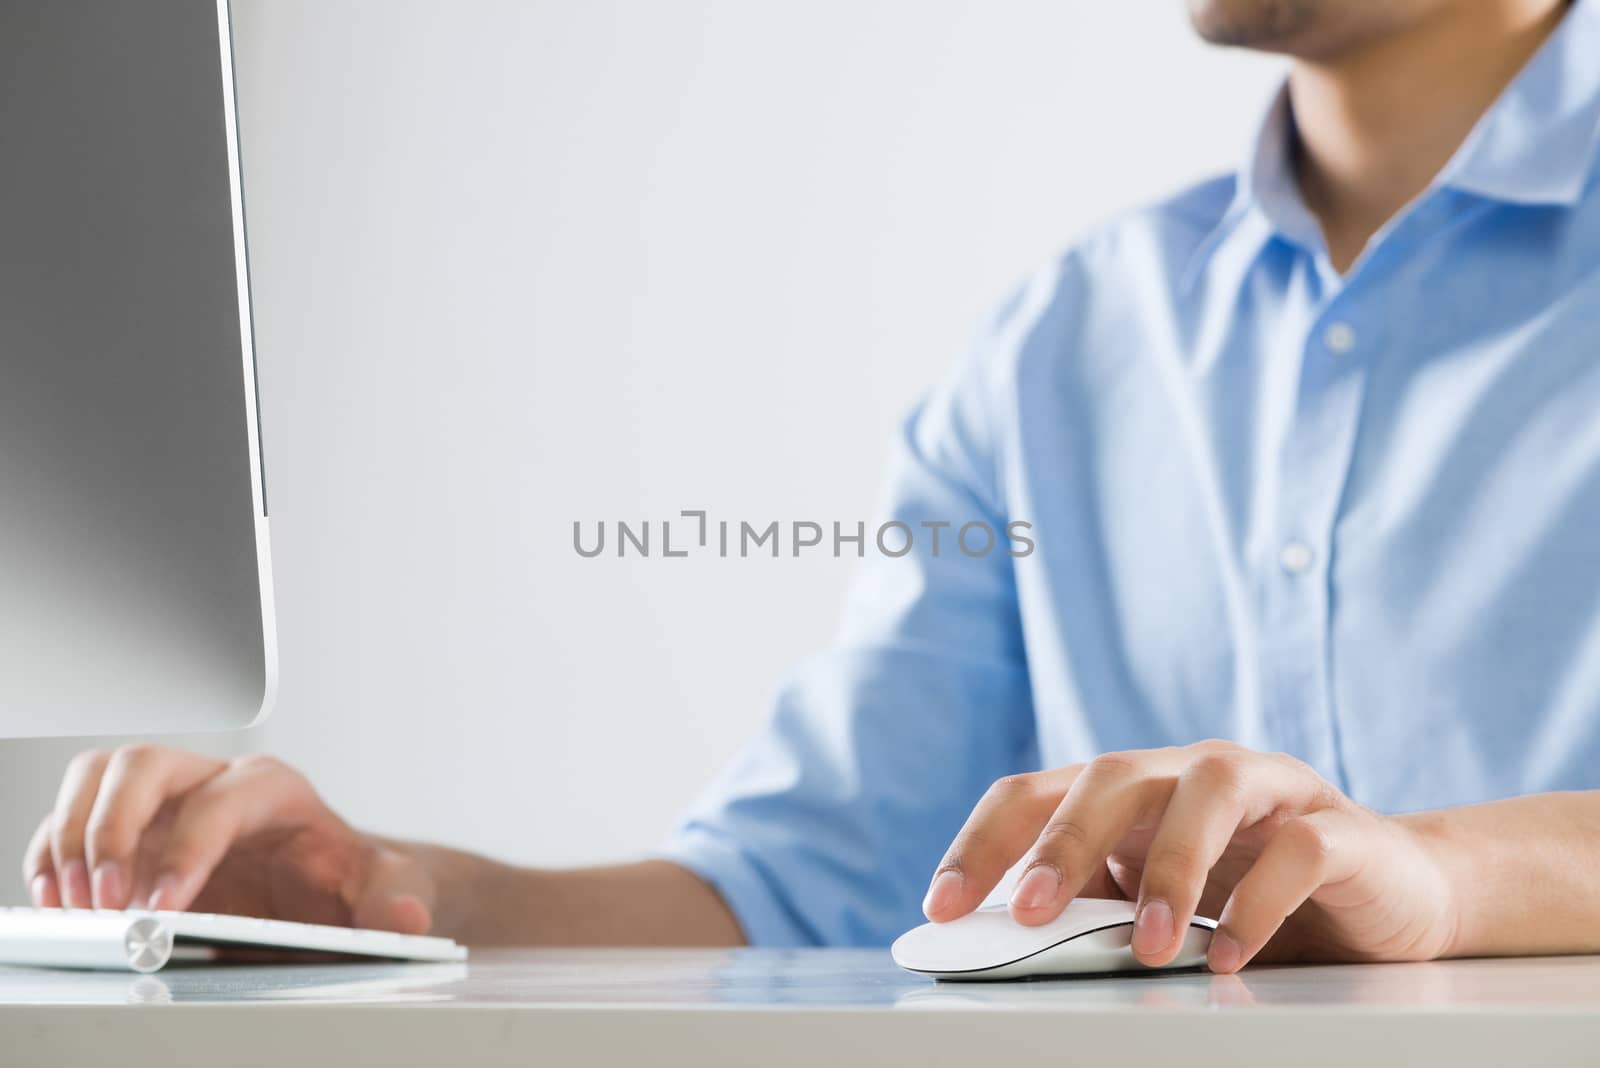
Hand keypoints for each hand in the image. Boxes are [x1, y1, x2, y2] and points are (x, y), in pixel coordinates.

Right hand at [21, 746, 433, 933]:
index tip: (161, 909)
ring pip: (98, 777)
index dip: (185, 850)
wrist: (331, 883)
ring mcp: (167, 804)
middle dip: (113, 828)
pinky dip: (53, 852)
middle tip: (106, 902)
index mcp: (273, 789)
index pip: (218, 800)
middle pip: (142, 765)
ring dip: (72, 835)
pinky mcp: (133, 832)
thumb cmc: (348, 878)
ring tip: (74, 903)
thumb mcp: (385, 887)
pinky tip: (58, 898)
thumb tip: (406, 917)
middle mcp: (213, 783)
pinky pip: (73, 817)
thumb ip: (396, 899)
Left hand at [921, 741, 1458, 972]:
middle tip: (1032, 913)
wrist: (1390, 892)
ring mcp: (1268, 790)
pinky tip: (1228, 954)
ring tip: (1148, 946)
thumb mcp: (1157, 903)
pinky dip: (1258, 901)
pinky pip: (1298, 849)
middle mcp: (1190, 773)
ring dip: (1170, 869)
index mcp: (1131, 790)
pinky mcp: (1340, 827)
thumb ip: (1093, 907)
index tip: (941, 907)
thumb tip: (1005, 943)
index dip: (983, 844)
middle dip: (1064, 842)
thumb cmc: (1252, 894)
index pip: (1036, 793)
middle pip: (1111, 777)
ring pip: (1205, 793)